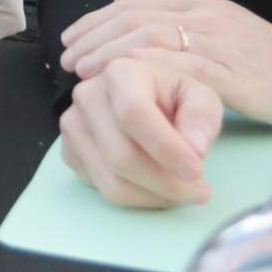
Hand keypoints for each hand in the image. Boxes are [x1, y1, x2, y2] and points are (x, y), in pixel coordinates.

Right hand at [60, 57, 223, 208]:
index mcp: (119, 73)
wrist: (145, 100)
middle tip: (200, 192)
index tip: (196, 171)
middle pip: (121, 156)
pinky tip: (157, 186)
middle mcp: (86, 96)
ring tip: (184, 192)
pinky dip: (136, 199)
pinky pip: (101, 190)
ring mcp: (72, 126)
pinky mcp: (69, 153)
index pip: (134, 114)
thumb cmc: (174, 98)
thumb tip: (195, 150)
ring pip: (111, 182)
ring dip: (154, 197)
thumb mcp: (201, 97)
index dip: (165, 147)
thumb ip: (202, 118)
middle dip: (165, 183)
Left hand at [61, 0, 271, 129]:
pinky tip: (122, 78)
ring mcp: (218, 40)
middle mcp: (205, 15)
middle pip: (135, 18)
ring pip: (149, 37)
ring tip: (84, 71)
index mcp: (201, 4)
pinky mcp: (231, 71)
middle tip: (68, 56)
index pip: (136, 6)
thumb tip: (141, 40)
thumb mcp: (224, 37)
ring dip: (110, 53)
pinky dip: (144, 69)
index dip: (98, 22)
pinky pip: (179, 65)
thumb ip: (187, 34)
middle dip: (95, 37)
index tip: (72, 38)